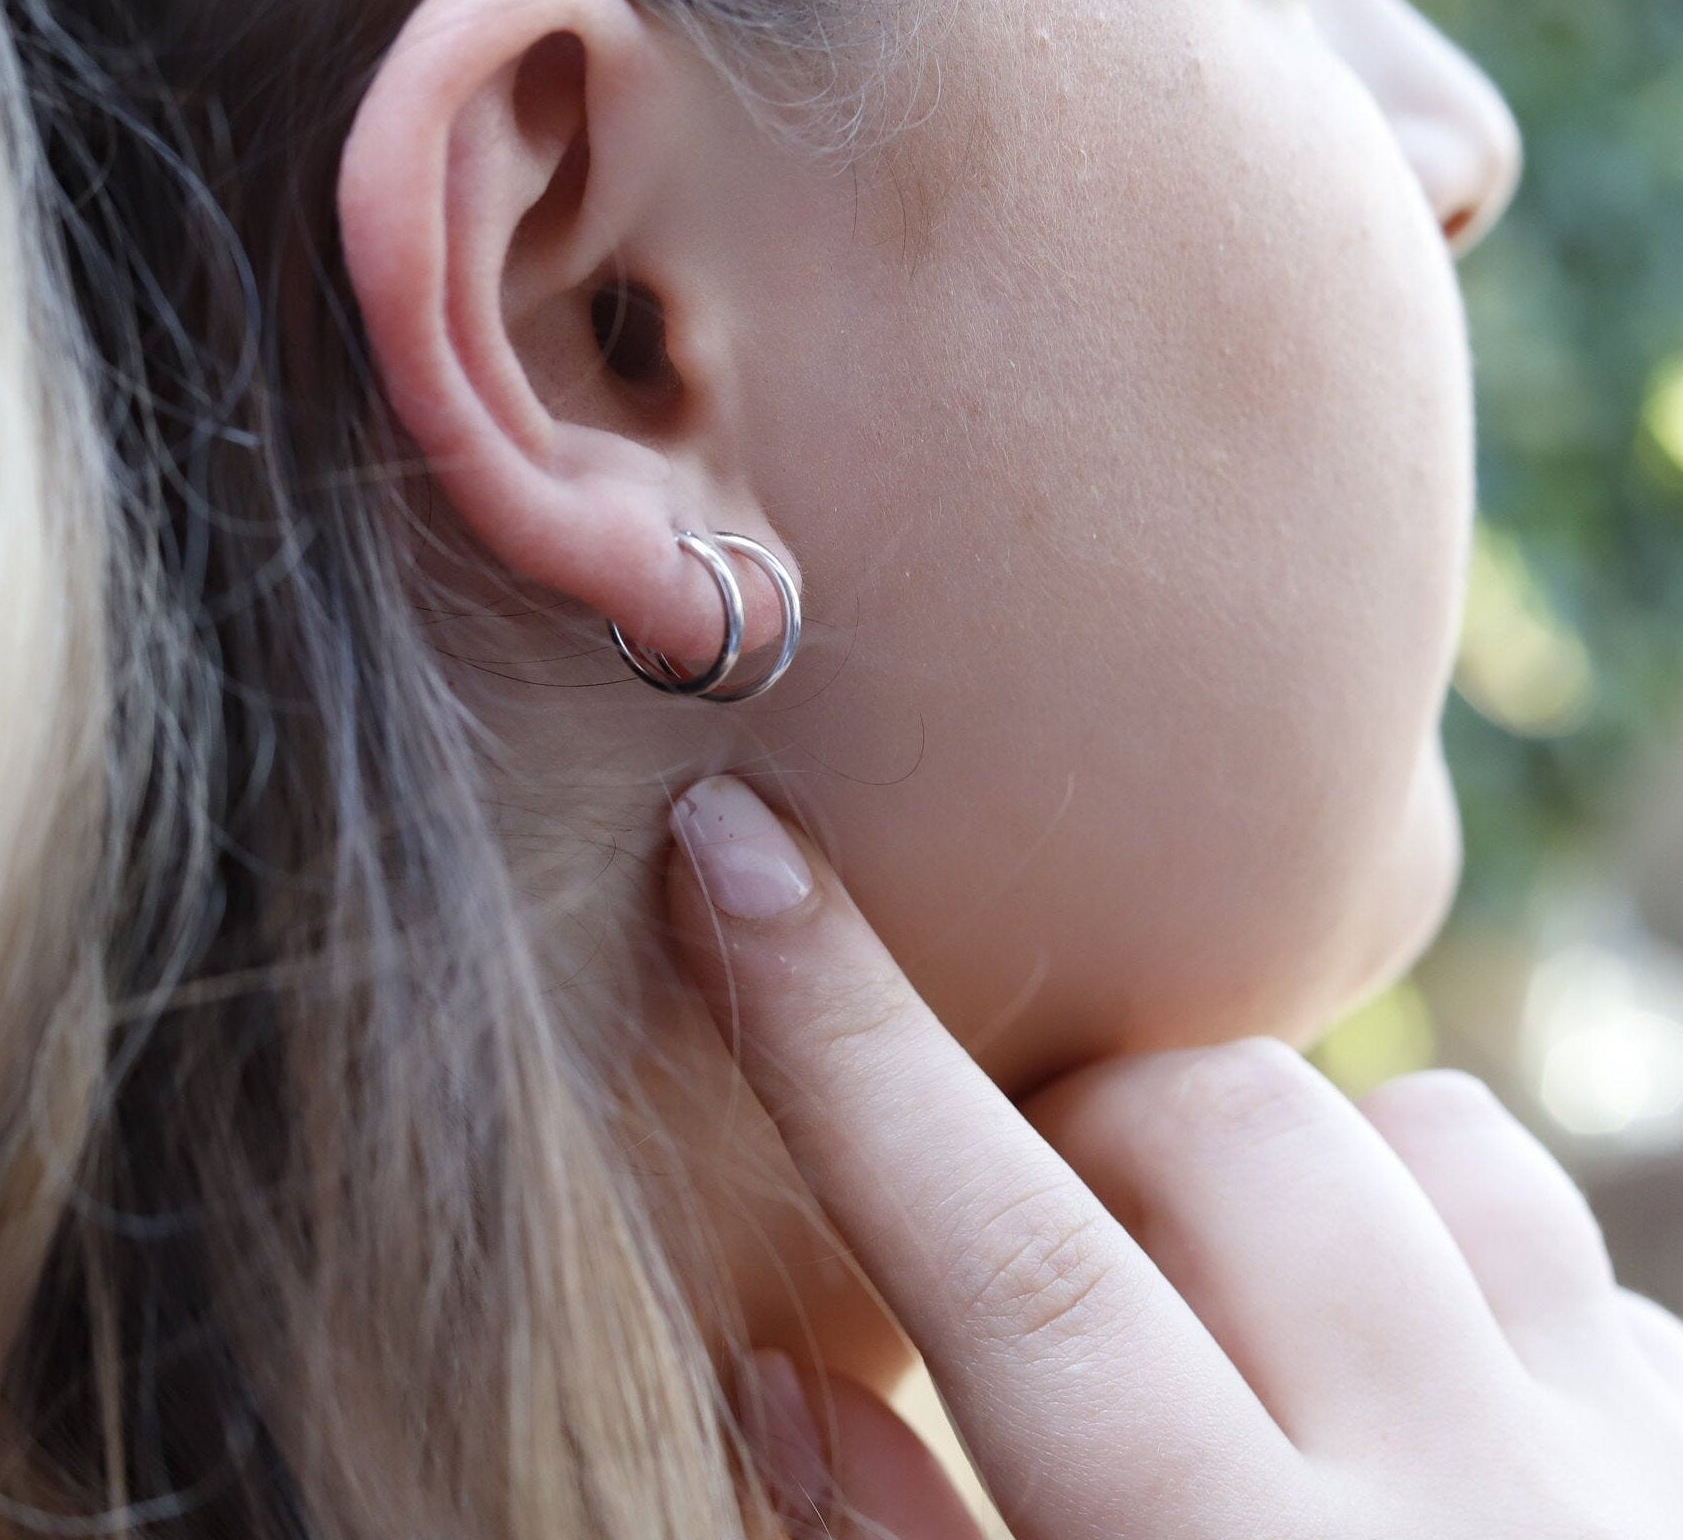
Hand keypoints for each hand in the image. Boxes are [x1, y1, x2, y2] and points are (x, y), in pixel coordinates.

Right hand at [665, 774, 1682, 1539]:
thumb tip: (779, 1362)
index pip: (1006, 1263)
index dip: (838, 1036)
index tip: (727, 846)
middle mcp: (1476, 1519)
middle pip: (1211, 1128)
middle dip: (1074, 1118)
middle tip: (1031, 1237)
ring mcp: (1636, 1470)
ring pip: (1405, 1132)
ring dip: (1267, 1170)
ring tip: (1219, 1309)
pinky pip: (1540, 1229)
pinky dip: (1429, 1249)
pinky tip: (1400, 1390)